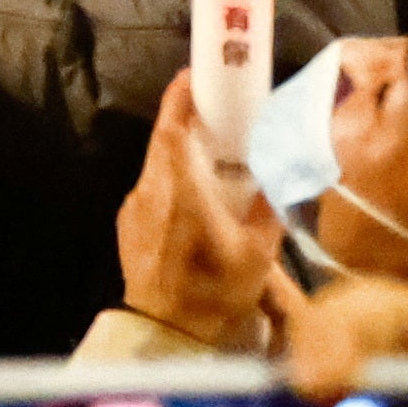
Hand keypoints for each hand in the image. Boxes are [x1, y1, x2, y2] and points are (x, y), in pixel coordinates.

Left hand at [116, 68, 281, 343]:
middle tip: (216, 110)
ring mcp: (134, 206)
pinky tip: (197, 198)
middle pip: (163, 141)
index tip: (194, 75)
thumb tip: (278, 177)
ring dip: (181, 154)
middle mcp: (149, 190)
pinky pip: (152, 189)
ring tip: (213, 155)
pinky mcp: (129, 223)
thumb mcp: (258, 253)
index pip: (171, 128)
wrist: (168, 331)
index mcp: (180, 190)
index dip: (180, 98)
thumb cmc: (215, 291)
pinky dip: (173, 181)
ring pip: (156, 165)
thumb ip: (268, 209)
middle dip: (186, 120)